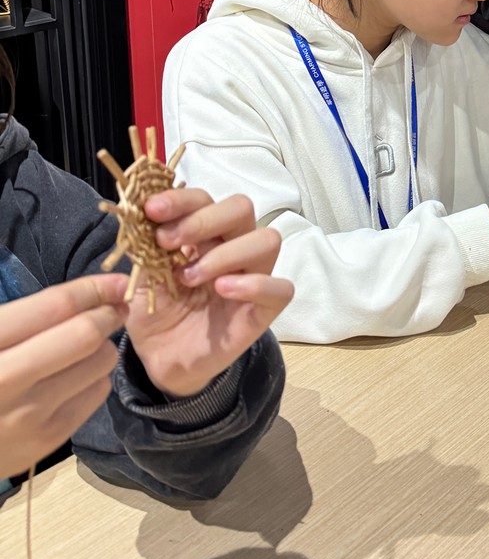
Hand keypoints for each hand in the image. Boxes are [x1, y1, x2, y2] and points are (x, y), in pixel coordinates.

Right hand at [0, 273, 128, 477]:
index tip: (118, 281)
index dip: (94, 289)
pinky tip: (75, 377)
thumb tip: (91, 292)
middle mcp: (7, 379)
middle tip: (113, 308)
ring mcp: (30, 413)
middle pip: (85, 335)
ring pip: (100, 362)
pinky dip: (95, 377)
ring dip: (103, 346)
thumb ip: (28, 314)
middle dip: (107, 315)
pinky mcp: (48, 438)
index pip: (55, 306)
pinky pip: (97, 393)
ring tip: (86, 346)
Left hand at [127, 190, 292, 398]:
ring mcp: (252, 276)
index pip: (204, 198)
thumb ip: (144, 245)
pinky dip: (255, 284)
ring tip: (189, 277)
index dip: (180, 199)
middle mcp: (233, 247)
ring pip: (267, 240)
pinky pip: (281, 289)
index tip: (151, 210)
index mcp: (204, 233)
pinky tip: (222, 290)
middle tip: (166, 242)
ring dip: (225, 252)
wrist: (159, 360)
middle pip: (241, 208)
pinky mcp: (263, 310)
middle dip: (203, 219)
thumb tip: (139, 213)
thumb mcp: (140, 275)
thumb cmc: (155, 311)